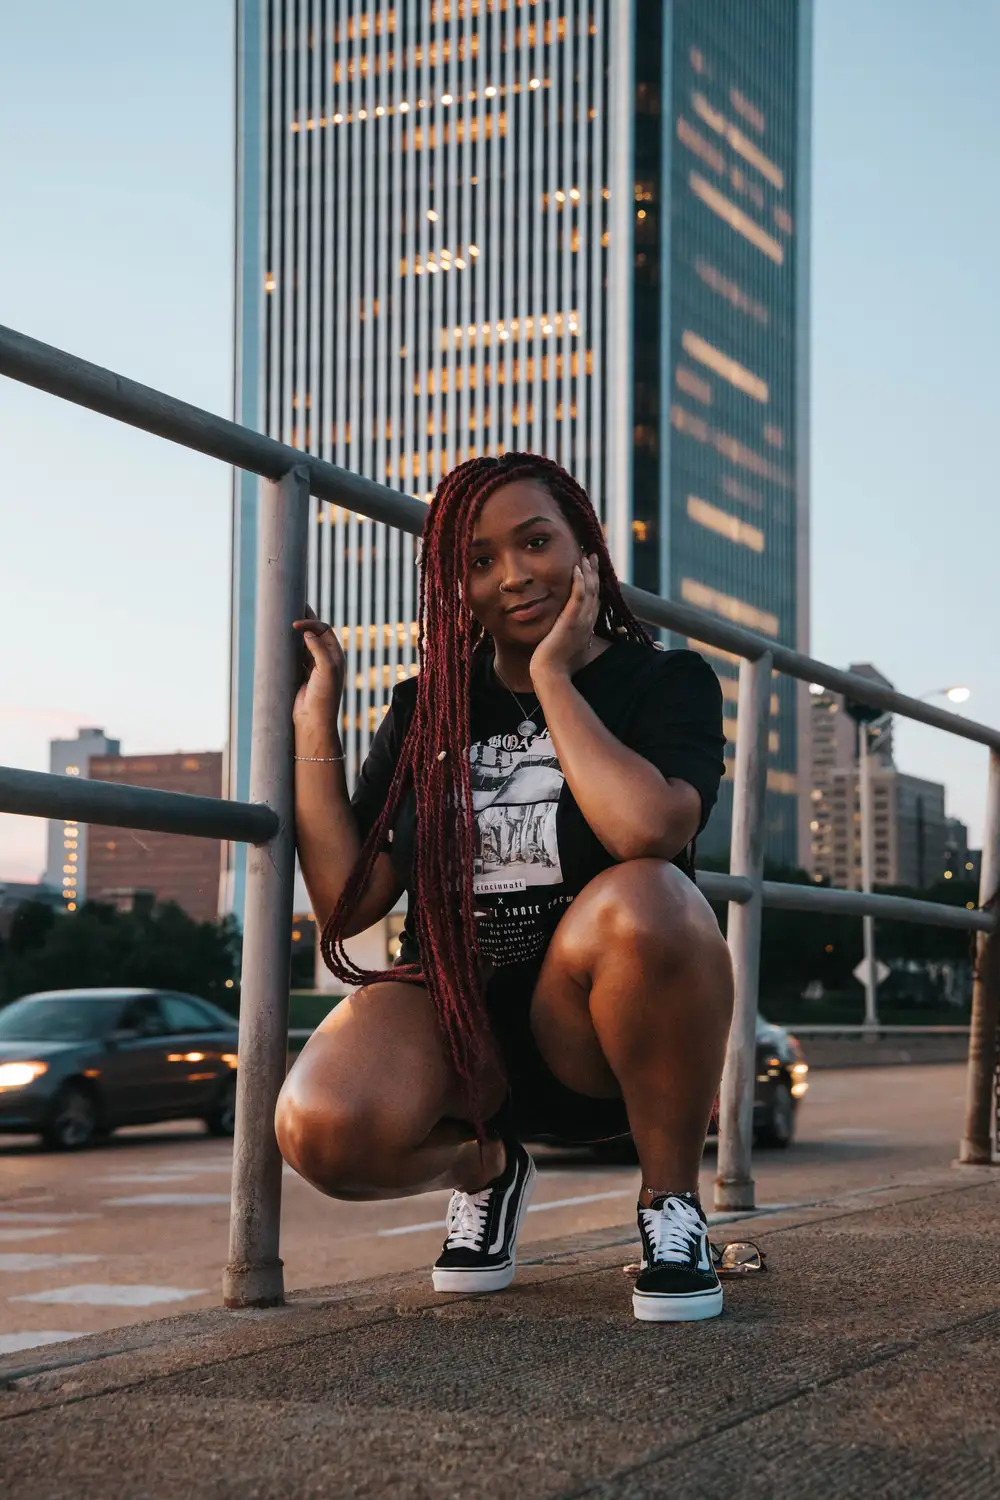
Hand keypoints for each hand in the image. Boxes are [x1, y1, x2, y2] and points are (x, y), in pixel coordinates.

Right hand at [292, 606, 345, 731]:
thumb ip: (318, 649)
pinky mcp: (301, 675)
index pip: (324, 630)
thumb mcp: (326, 670)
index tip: (295, 625)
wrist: (313, 720)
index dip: (311, 623)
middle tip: (291, 607)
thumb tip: (307, 633)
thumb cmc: (324, 696)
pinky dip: (288, 649)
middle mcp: (326, 659)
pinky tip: (280, 643)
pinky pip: (295, 657)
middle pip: (315, 633)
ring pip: (303, 644)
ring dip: (295, 635)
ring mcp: (313, 667)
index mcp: (335, 656)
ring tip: (283, 623)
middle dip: (304, 622)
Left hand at [529, 553, 600, 685]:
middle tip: (593, 556)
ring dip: (588, 572)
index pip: (594, 600)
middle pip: (595, 592)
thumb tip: (569, 636)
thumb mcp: (567, 648)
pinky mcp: (571, 621)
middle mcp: (587, 622)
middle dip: (594, 573)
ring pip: (589, 591)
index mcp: (586, 627)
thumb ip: (571, 639)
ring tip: (586, 556)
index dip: (594, 584)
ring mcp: (581, 621)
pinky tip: (577, 569)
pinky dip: (579, 582)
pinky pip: (578, 597)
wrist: (551, 674)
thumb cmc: (558, 666)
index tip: (592, 571)